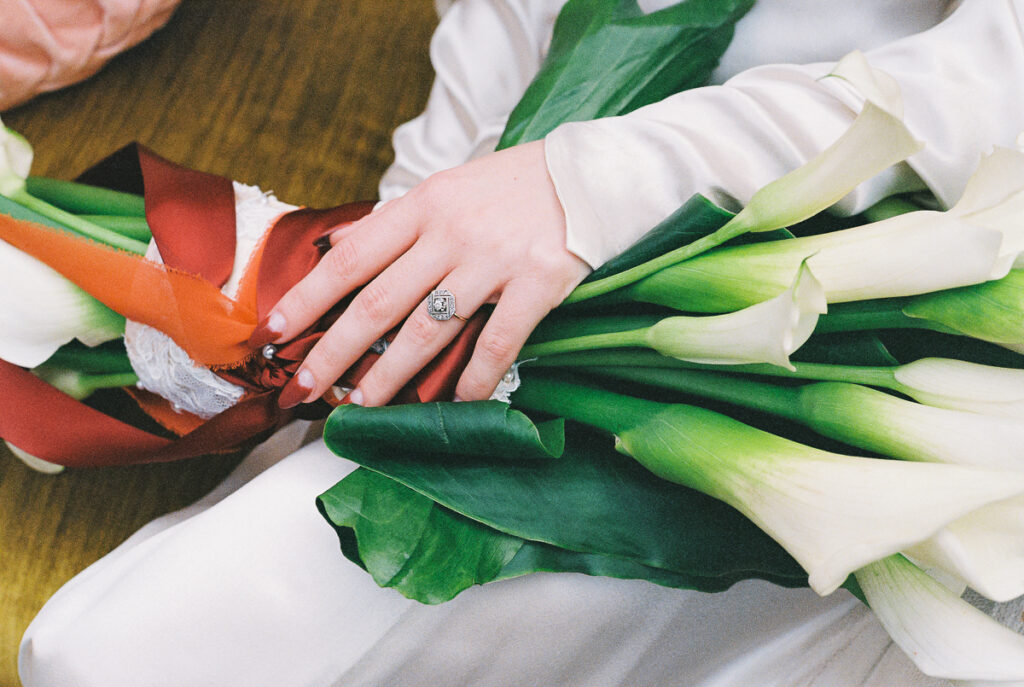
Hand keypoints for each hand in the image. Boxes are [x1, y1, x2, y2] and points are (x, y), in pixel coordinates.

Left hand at [253, 140, 590, 407]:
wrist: (590, 174)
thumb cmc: (513, 186)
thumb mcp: (446, 187)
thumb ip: (394, 222)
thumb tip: (335, 245)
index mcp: (422, 206)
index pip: (349, 260)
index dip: (305, 300)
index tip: (272, 334)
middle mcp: (450, 234)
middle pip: (378, 304)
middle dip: (334, 352)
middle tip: (302, 389)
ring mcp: (493, 261)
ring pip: (428, 330)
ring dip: (388, 376)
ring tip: (360, 406)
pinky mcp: (537, 284)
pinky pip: (498, 343)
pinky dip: (474, 379)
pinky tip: (456, 404)